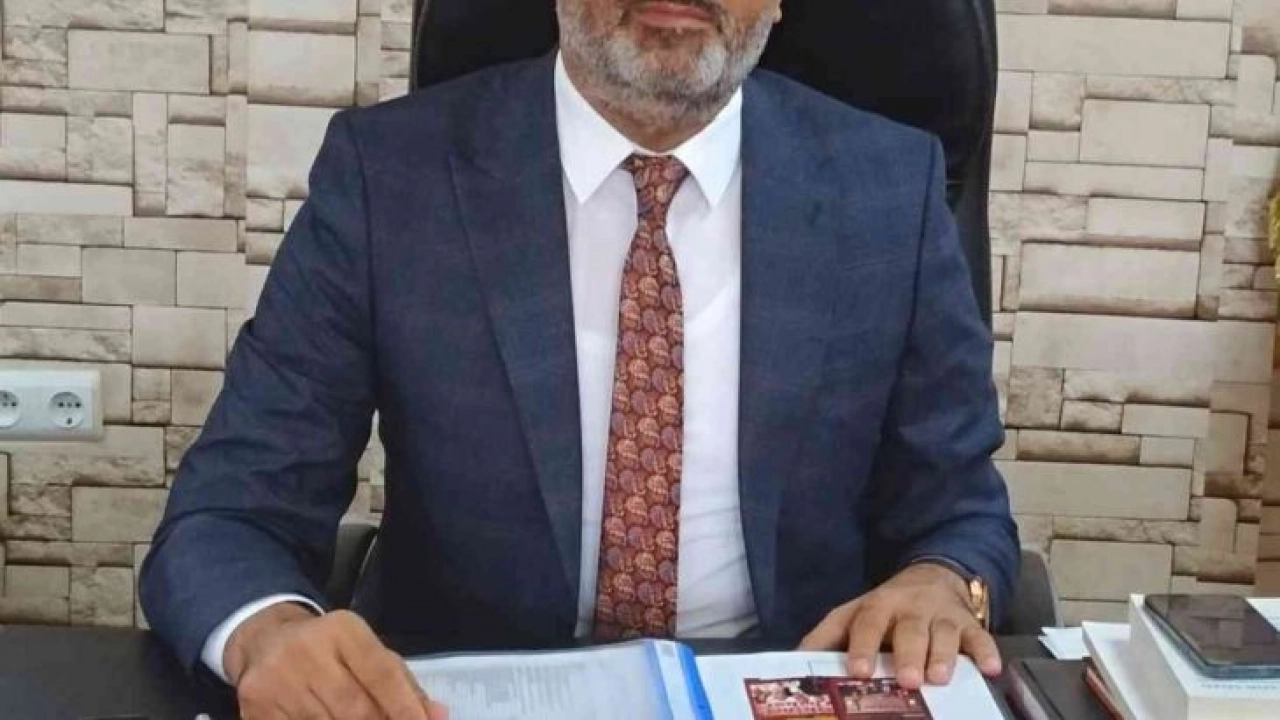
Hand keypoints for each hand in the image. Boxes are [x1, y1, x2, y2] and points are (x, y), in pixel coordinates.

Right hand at [226, 604, 448, 719]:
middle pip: (355, 709)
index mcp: (343, 630)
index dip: (406, 707)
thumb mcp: (365, 650)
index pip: (382, 673)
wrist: (263, 640)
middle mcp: (307, 651)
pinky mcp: (256, 708)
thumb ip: (402, 683)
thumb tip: (437, 715)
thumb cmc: (329, 649)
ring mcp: (277, 682)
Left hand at [798, 563, 1000, 688]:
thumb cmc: (885, 610)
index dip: (864, 646)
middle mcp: (910, 609)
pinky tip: (991, 669)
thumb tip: (793, 661)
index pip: (868, 624)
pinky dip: (987, 651)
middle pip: (910, 630)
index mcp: (877, 606)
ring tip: (939, 679)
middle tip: (907, 680)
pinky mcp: (969, 623)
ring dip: (943, 656)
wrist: (932, 577)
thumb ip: (826, 638)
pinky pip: (981, 636)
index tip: (860, 670)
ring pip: (944, 634)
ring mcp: (942, 615)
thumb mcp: (853, 615)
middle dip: (908, 655)